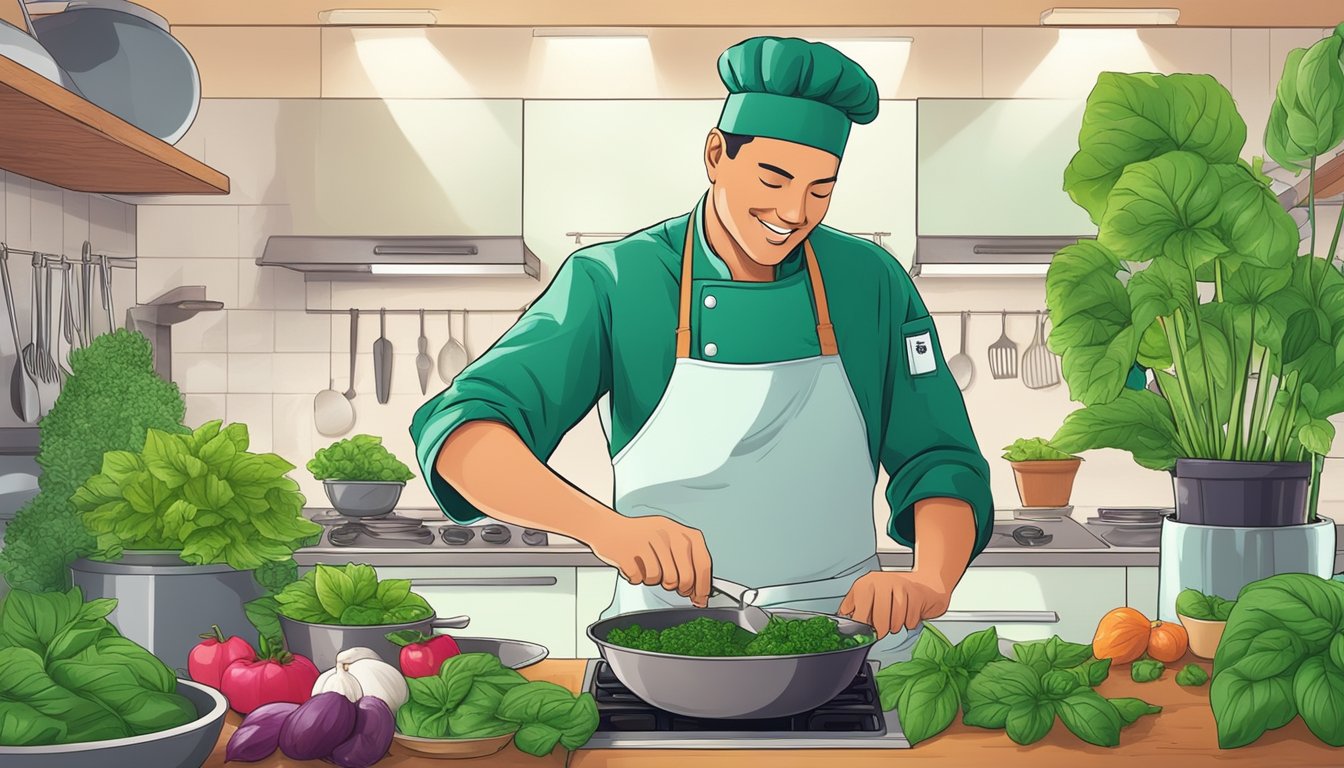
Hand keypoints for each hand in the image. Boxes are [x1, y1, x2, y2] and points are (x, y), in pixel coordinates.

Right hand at [586, 515, 712, 606]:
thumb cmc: (641, 537)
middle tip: (671, 585)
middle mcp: (666, 533)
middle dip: (680, 588)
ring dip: (656, 581)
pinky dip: (638, 578)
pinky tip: (635, 566)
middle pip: (684, 577)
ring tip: (648, 568)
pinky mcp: (629, 552)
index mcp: (680, 531)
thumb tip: (699, 590)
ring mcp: (647, 541)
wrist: (608, 528)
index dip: (703, 585)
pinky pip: (641, 579)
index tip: (700, 597)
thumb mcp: (669, 539)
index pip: (703, 563)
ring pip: (663, 580)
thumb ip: (687, 560)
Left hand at [838, 570, 952, 638]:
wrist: (912, 583)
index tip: (864, 633)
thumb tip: (840, 623)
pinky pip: (911, 617)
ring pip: (897, 617)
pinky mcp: (915, 593)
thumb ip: (850, 608)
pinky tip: (904, 619)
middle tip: (880, 632)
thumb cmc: (885, 592)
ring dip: (895, 626)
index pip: (861, 610)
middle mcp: (882, 582)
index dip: (863, 626)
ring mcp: (900, 586)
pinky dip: (908, 623)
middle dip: (881, 629)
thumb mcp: (863, 595)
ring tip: (892, 625)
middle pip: (881, 616)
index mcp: (866, 584)